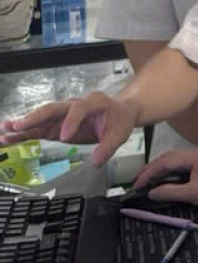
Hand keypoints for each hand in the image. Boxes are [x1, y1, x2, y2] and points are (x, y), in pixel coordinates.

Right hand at [0, 93, 137, 165]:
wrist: (120, 111)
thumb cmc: (119, 120)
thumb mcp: (120, 133)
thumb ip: (108, 146)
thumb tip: (95, 162)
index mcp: (93, 102)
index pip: (79, 109)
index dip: (71, 121)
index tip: (64, 137)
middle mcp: (74, 105)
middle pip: (53, 109)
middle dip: (35, 117)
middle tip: (17, 126)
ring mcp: (63, 115)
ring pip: (41, 118)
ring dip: (23, 125)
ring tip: (4, 131)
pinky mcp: (56, 125)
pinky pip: (38, 128)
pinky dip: (24, 133)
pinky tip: (8, 138)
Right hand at [135, 149, 197, 207]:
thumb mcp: (194, 193)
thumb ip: (171, 192)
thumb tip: (152, 192)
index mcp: (192, 157)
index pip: (163, 162)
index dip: (148, 173)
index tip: (136, 185)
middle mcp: (194, 154)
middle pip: (166, 158)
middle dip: (150, 169)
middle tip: (137, 182)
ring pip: (172, 161)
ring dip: (158, 170)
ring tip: (146, 181)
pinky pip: (179, 166)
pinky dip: (168, 172)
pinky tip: (164, 181)